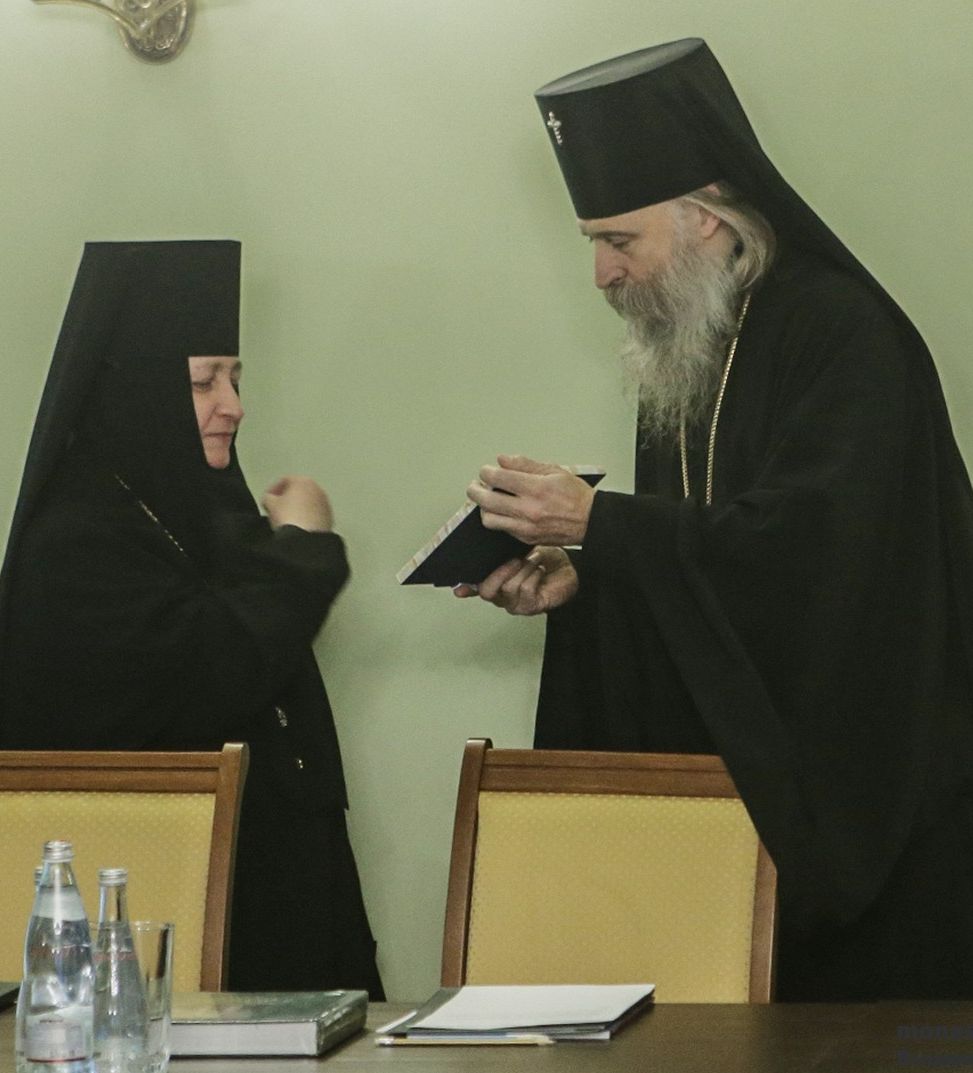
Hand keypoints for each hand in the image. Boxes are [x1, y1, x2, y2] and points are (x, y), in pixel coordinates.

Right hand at [262, 476, 333, 532]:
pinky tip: (297, 526)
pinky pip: (314, 515)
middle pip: (299, 491)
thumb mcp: (270, 504)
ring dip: (297, 509)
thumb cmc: (290, 518)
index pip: (285, 480)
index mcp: (304, 481)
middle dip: (287, 499)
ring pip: (308, 503)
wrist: (305, 538)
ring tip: (286, 520)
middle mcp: (318, 490)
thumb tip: (269, 500)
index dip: (273, 489)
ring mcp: (325, 505)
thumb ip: (268, 497)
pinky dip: (306, 518)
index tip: (267, 499)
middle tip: (276, 508)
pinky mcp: (329, 519)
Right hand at [453, 546, 577, 615]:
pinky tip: (540, 569)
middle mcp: (502, 596)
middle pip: (486, 591)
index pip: (474, 587)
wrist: (570, 569)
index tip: (458, 588)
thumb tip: (488, 534)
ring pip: (508, 587)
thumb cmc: (545, 560)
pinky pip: (525, 589)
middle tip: (514, 559)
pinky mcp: (530, 607)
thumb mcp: (520, 549)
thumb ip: (502, 549)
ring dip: (523, 568)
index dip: (465, 587)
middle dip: (500, 572)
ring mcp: (515, 603)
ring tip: (533, 560)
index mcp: (495, 582)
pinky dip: (534, 575)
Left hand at [466, 454, 594, 546]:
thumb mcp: (554, 470)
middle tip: (476, 485)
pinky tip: (502, 510)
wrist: (591, 521)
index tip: (486, 471)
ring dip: (484, 508)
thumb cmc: (576, 495)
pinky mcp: (526, 538)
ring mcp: (526, 526)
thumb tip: (502, 460)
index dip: (486, 472)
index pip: (498, 478)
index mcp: (536, 488)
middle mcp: (529, 509)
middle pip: (486, 500)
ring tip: (487, 500)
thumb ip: (525, 465)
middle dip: (475, 490)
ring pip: (489, 519)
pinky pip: (502, 529)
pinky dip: (498, 519)